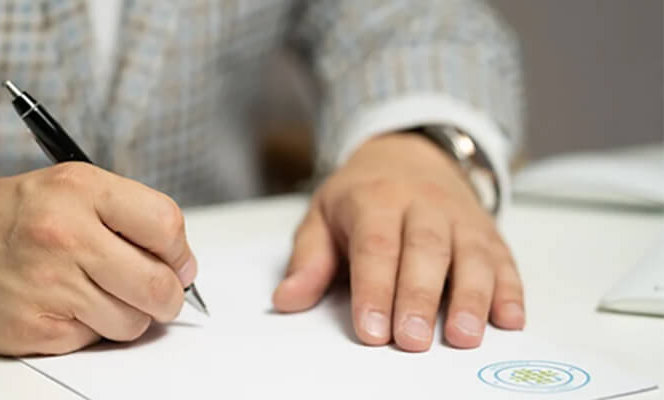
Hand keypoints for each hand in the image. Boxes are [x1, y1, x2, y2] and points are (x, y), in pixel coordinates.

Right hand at [0, 163, 196, 355]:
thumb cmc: (8, 219)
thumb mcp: (66, 189)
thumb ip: (124, 215)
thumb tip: (179, 261)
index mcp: (81, 190)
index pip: (165, 224)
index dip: (180, 252)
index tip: (177, 263)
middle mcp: (67, 234)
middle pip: (159, 284)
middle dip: (167, 296)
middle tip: (155, 293)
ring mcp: (51, 284)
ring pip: (133, 321)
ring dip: (126, 315)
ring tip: (96, 295)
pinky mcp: (37, 328)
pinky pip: (95, 340)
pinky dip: (88, 330)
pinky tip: (63, 307)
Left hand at [272, 133, 523, 351]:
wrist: (408, 155)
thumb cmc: (361, 196)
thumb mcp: (322, 217)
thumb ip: (308, 261)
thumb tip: (287, 300)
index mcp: (375, 200)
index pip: (375, 246)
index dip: (374, 289)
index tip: (371, 330)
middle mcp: (423, 204)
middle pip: (425, 250)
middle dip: (419, 297)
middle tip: (412, 341)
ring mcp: (460, 217)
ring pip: (470, 254)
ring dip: (471, 297)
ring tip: (463, 336)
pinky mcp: (488, 231)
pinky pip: (503, 258)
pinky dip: (510, 290)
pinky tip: (509, 320)